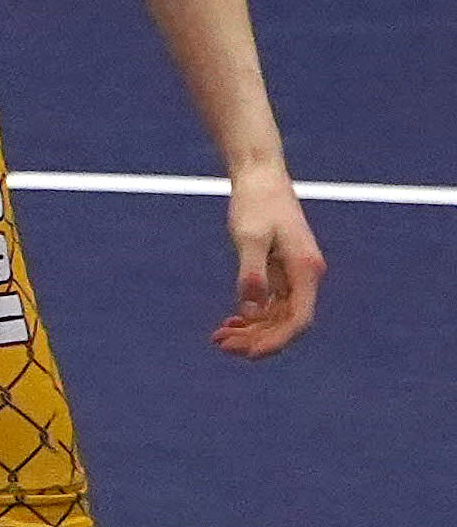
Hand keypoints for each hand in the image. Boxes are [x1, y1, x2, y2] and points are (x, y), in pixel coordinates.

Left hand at [210, 160, 324, 356]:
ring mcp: (295, 272)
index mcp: (306, 269)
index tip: (248, 354)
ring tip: (221, 337)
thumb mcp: (249, 236)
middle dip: (257, 338)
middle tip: (222, 345)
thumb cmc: (255, 200)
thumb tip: (252, 310)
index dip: (274, 341)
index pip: (297, 320)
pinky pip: (272, 301)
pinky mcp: (282, 267)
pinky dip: (254, 313)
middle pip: (287, 322)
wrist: (259, 172)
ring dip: (253, 329)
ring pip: (278, 314)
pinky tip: (233, 320)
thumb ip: (252, 273)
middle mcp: (306, 275)